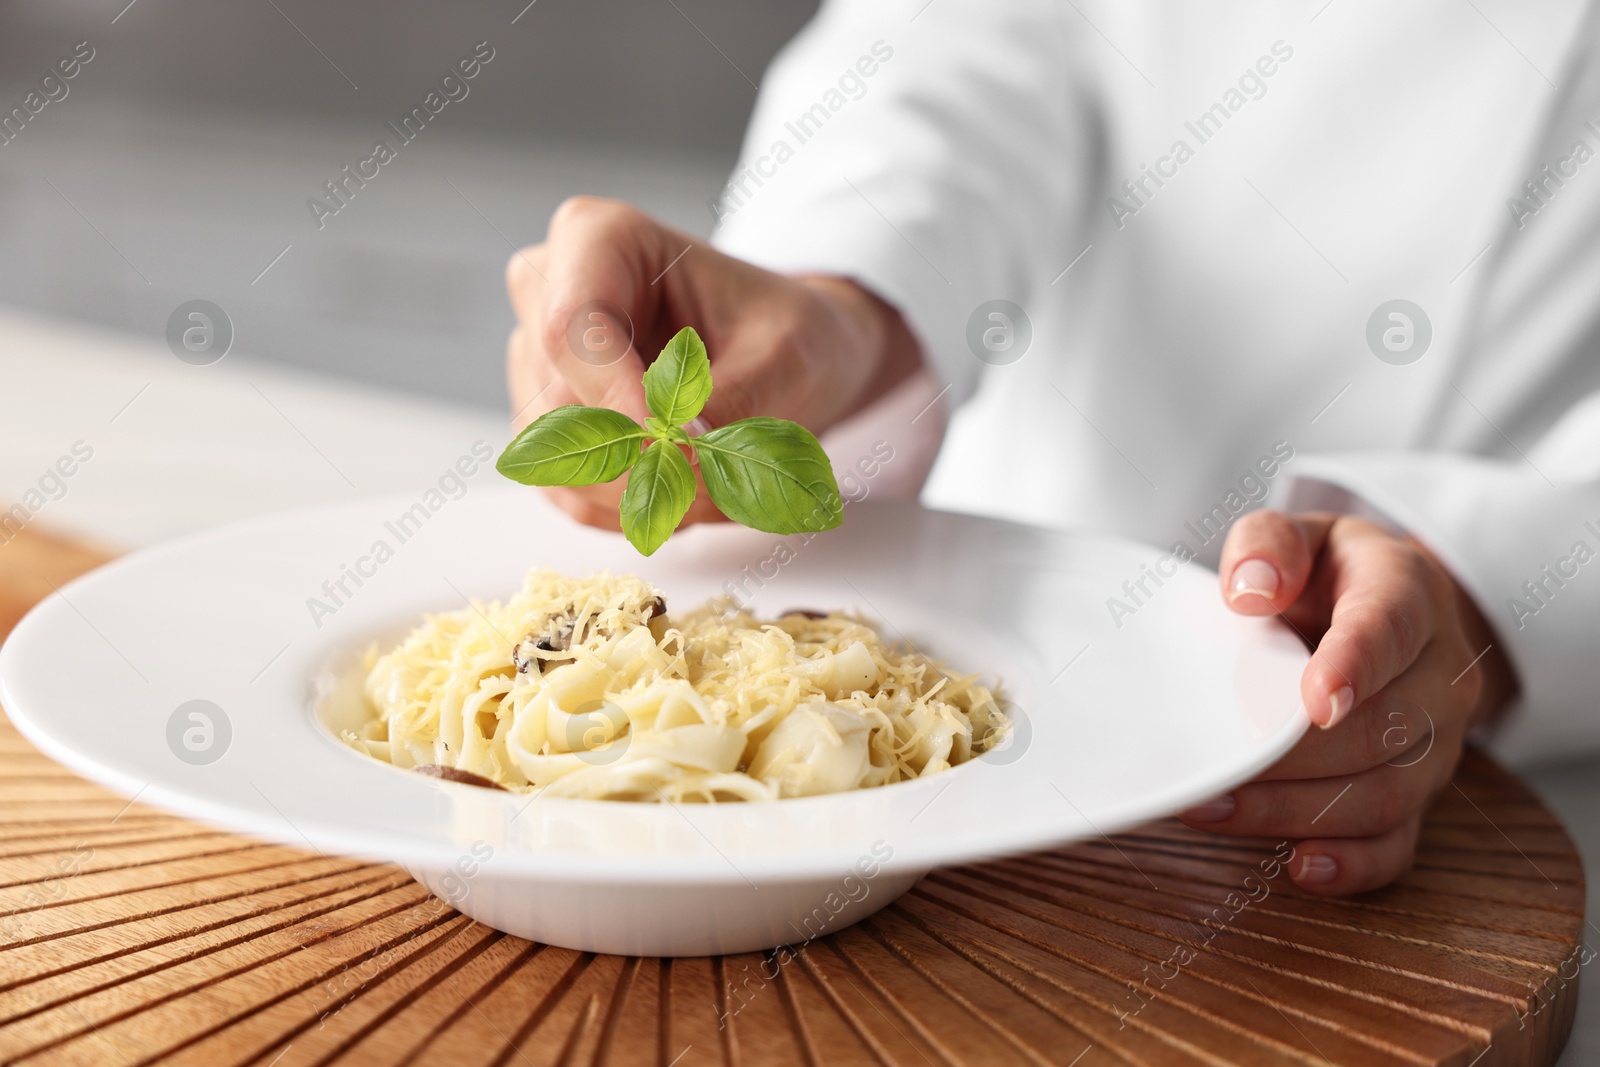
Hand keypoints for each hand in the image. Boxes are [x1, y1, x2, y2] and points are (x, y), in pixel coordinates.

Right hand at [504, 196, 919, 529]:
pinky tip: (684, 484)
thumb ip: (733, 401)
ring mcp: (536, 362)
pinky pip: (566, 488)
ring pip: (558, 457)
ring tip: (716, 476)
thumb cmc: (785, 332)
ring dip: (644, 488)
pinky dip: (631, 504)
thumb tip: (680, 451)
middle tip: (724, 473)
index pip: (571, 328)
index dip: (618, 400)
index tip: (682, 447)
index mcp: (598, 238)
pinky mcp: (543, 424)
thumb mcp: (786, 357)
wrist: (784, 359)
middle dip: (645, 457)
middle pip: (561, 404)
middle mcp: (547, 292)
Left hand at [1179, 511, 1516, 894]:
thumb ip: (1269, 544)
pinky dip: (1355, 864)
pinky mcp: (1416, 793)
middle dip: (1294, 756)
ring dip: (1297, 811)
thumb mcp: (1298, 535)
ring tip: (1215, 810)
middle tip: (1215, 767)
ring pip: (1384, 793)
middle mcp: (1438, 675)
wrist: (1386, 610)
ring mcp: (1435, 742)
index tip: (1315, 701)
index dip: (1355, 667)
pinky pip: (1399, 842)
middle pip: (1382, 729)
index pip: (1389, 630)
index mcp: (1408, 596)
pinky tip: (1302, 866)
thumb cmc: (1328, 575)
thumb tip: (1249, 590)